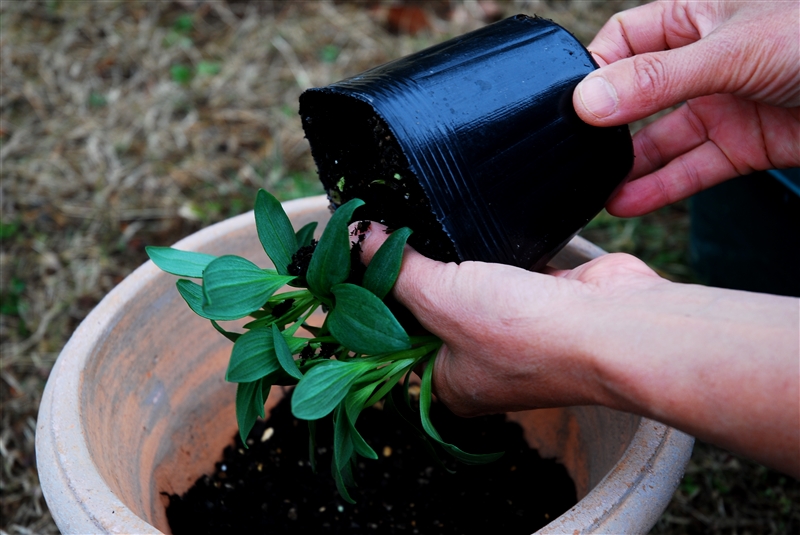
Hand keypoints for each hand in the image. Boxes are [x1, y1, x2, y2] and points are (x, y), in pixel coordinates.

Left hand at [358, 223, 665, 416]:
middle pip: (434, 311)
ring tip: (425, 223)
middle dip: (417, 275)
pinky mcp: (544, 299)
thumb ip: (397, 268)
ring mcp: (517, 332)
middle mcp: (482, 364)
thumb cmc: (524, 333)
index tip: (361, 262)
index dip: (377, 302)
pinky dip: (494, 250)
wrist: (613, 326)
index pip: (397, 342)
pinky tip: (476, 224)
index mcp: (450, 383)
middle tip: (389, 233)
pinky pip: (507, 270)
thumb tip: (356, 237)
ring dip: (457, 261)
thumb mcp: (439, 297)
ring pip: (471, 289)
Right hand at [572, 0, 799, 216]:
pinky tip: (629, 200)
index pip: (626, 41)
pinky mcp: (743, 145)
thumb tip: (589, 100)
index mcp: (697, 17)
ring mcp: (723, 105)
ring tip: (595, 189)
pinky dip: (661, 187)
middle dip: (608, 127)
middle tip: (578, 153)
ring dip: (630, 167)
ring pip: (662, 139)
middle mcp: (704, 62)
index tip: (570, 103)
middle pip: (638, 96)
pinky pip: (692, 168)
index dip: (597, 70)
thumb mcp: (732, 50)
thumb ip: (658, 79)